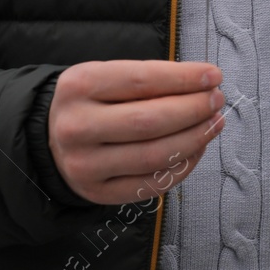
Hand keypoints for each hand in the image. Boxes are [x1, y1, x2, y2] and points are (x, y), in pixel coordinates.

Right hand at [47, 60, 225, 204]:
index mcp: (79, 86)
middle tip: (216, 100)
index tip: (213, 75)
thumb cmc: (92, 102)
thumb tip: (203, 84)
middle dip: (194, 110)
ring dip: (195, 138)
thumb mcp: (107, 77)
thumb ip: (149, 79)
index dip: (184, 78)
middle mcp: (77, 127)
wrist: (52, 140)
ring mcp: (85, 165)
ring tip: (214, 122)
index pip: (141, 80)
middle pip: (150, 121)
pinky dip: (182, 166)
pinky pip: (151, 184)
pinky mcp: (98, 193)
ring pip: (154, 155)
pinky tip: (197, 148)